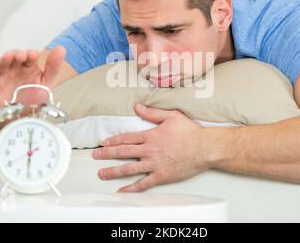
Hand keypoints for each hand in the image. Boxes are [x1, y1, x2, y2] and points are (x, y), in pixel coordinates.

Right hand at [0, 46, 65, 112]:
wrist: (21, 118)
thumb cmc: (33, 99)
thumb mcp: (47, 83)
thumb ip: (53, 67)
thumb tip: (61, 49)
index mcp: (29, 67)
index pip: (29, 57)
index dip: (30, 54)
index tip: (33, 55)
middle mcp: (15, 69)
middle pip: (14, 57)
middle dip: (17, 55)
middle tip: (22, 56)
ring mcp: (3, 76)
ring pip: (2, 64)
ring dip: (4, 59)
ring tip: (8, 57)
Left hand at [93, 103, 210, 191]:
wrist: (204, 148)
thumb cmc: (190, 132)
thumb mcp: (171, 116)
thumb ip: (152, 113)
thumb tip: (137, 107)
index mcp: (150, 136)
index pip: (127, 138)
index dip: (113, 140)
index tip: (104, 142)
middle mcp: (149, 150)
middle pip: (123, 152)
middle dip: (106, 154)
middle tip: (95, 155)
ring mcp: (154, 164)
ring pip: (128, 169)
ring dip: (113, 171)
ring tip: (101, 173)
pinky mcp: (161, 176)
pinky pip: (143, 184)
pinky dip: (131, 188)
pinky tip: (122, 191)